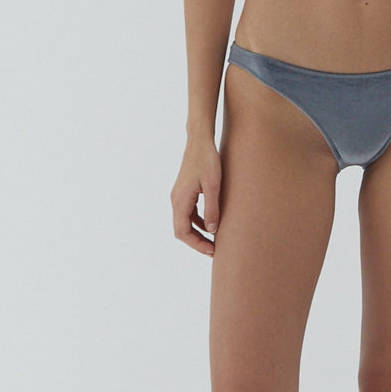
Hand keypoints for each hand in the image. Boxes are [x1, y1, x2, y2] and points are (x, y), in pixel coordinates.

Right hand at [170, 139, 221, 256]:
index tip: (212, 250)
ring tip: (214, 240)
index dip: (196, 244)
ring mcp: (179, 196)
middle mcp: (176, 200)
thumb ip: (212, 209)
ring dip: (197, 233)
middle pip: (181, 230)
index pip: (183, 232)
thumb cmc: (207, 160)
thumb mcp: (213, 186)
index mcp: (180, 200)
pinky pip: (188, 213)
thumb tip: (212, 231)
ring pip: (184, 222)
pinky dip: (198, 222)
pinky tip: (211, 223)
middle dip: (197, 242)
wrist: (199, 140)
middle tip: (214, 250)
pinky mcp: (184, 191)